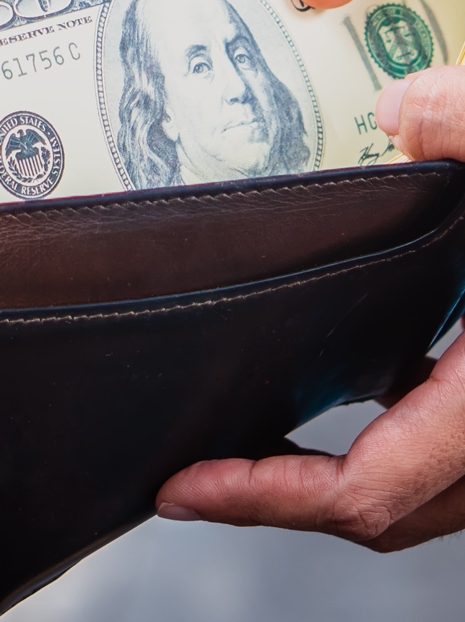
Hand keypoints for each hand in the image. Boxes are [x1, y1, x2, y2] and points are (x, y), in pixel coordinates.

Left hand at [148, 64, 464, 548]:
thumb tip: (408, 107)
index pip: (375, 493)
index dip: (268, 502)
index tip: (183, 486)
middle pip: (397, 514)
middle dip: (289, 502)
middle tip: (196, 474)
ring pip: (444, 495)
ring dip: (352, 478)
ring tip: (261, 439)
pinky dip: (413, 436)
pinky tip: (382, 378)